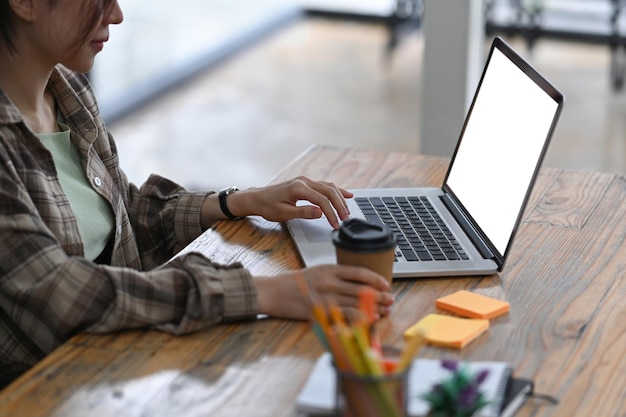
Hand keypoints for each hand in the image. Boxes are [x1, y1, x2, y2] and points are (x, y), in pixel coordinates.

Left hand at [230, 176, 352, 228]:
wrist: (258, 198)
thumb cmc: (268, 206)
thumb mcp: (284, 213)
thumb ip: (303, 212)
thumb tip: (320, 212)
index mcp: (298, 188)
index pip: (321, 200)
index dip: (331, 213)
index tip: (335, 224)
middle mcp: (304, 181)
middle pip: (329, 191)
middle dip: (339, 206)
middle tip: (345, 219)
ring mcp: (305, 181)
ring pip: (329, 187)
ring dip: (340, 198)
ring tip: (347, 211)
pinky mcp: (306, 183)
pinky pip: (324, 186)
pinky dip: (336, 191)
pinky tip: (346, 194)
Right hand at [254, 264, 393, 321]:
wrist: (274, 291)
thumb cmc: (294, 282)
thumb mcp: (317, 271)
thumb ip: (335, 275)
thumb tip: (356, 282)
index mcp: (329, 269)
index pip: (359, 272)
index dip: (375, 279)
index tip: (385, 284)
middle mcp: (329, 282)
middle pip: (361, 289)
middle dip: (380, 296)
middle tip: (390, 300)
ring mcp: (325, 298)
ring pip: (357, 304)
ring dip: (374, 309)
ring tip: (385, 311)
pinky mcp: (320, 312)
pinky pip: (344, 317)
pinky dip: (359, 319)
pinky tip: (369, 321)